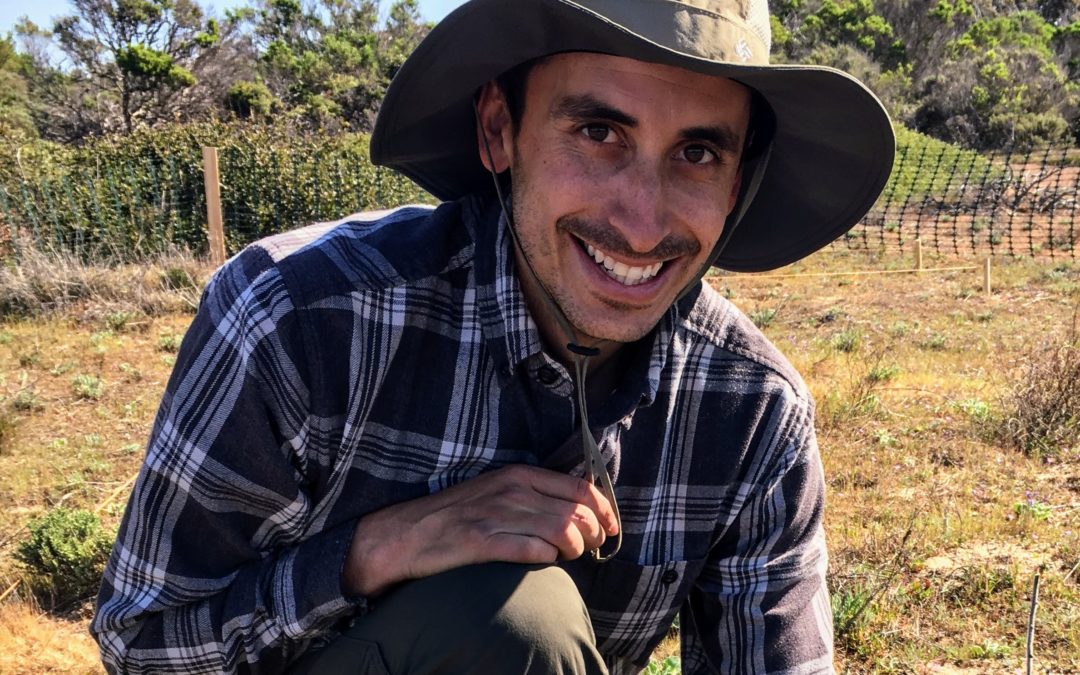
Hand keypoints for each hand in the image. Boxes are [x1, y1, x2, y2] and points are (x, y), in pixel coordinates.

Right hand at [342, 465, 618, 595]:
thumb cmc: (455, 515)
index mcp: (518, 475)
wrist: (405, 534)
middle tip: (592, 547)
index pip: (580, 488)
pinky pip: (533, 551)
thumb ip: (532, 494)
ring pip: (562, 531)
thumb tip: (574, 510)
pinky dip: (547, 559)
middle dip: (594, 534)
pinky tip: (543, 560)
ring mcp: (497, 515)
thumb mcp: (496, 490)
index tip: (611, 527)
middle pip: (577, 512)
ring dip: (575, 549)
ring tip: (568, 556)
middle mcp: (512, 491)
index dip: (604, 510)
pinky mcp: (483, 542)